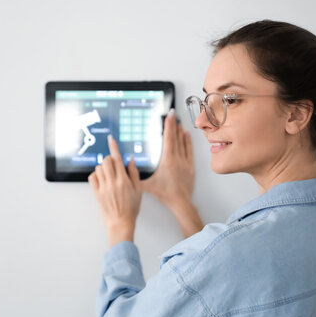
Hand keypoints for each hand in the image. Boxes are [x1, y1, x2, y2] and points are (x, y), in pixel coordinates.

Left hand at [89, 135, 142, 246]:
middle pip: (106, 161)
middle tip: (114, 165)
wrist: (120, 222)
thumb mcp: (138, 190)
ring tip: (109, 174)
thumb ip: (134, 173)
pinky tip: (102, 179)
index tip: (110, 139)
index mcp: (124, 181)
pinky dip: (96, 175)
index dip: (113, 147)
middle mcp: (112, 183)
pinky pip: (92, 177)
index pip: (117, 159)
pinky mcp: (97, 193)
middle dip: (110, 159)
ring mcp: (103, 188)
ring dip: (103, 167)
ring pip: (98, 168)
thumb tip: (130, 159)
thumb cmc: (131, 208)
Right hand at [142, 109, 202, 236]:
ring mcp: (185, 162)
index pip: (168, 139)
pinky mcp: (190, 167)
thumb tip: (125, 171)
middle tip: (173, 114)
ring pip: (183, 143)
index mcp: (167, 161)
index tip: (169, 117)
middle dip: (174, 124)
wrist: (181, 202)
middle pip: (175, 138)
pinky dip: (188, 141)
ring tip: (178, 121)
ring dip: (180, 131)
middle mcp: (177, 159)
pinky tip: (187, 135)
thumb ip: (136, 178)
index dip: (168, 126)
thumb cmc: (166, 194)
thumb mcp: (148, 186)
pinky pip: (189, 150)